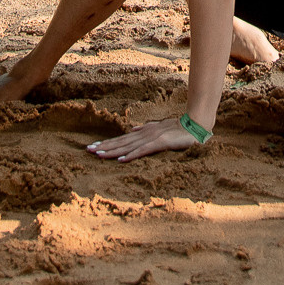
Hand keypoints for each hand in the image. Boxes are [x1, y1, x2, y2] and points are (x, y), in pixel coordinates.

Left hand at [87, 116, 202, 160]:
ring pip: (128, 146)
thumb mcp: (159, 127)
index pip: (122, 139)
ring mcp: (151, 138)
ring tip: (99, 155)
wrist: (195, 124)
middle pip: (121, 142)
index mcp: (143, 131)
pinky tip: (121, 160)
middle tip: (88, 151)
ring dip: (113, 151)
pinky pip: (142, 151)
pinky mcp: (160, 142)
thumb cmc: (179, 128)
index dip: (107, 143)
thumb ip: (146, 128)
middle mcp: (144, 133)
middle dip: (104, 146)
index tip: (93, 147)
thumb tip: (133, 129)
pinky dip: (131, 155)